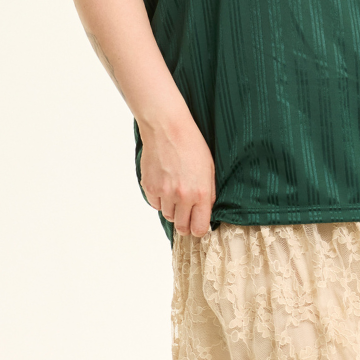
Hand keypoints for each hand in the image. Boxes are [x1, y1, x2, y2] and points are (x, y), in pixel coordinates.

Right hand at [138, 111, 215, 237]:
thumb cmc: (192, 146)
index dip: (199, 230)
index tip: (197, 227)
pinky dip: (159, 199)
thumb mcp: (209, 170)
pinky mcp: (150, 187)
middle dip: (185, 224)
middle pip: (182, 227)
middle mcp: (182, 196)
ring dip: (172, 209)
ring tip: (176, 192)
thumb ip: (208, 194)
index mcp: (201, 193)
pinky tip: (165, 185)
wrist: (168, 129)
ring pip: (168, 215)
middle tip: (186, 216)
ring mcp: (164, 193)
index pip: (199, 228)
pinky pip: (155, 204)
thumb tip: (206, 212)